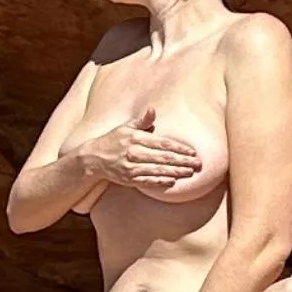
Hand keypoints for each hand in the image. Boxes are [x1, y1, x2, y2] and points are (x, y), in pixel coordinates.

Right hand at [88, 116, 206, 198]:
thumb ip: (142, 121)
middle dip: (183, 161)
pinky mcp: (129, 179)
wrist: (93, 158)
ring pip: (158, 170)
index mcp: (136, 138)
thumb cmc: (113, 141)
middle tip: (198, 164)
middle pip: (164, 158)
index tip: (193, 152)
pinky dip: (160, 182)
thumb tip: (152, 110)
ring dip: (176, 172)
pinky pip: (148, 181)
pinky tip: (172, 182)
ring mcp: (132, 167)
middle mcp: (135, 153)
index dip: (179, 148)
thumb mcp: (125, 127)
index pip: (163, 143)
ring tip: (190, 173)